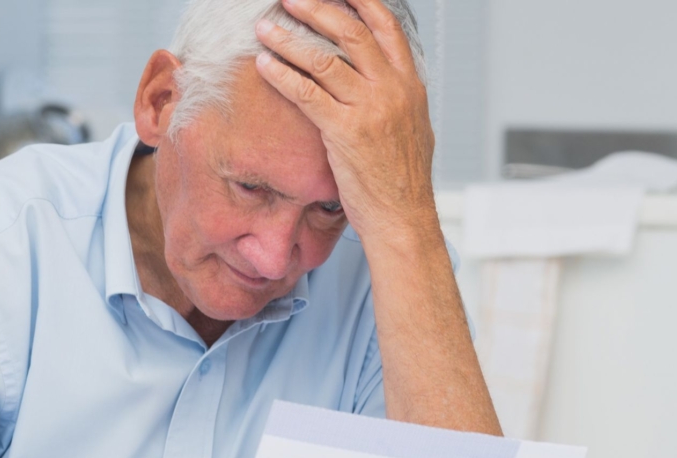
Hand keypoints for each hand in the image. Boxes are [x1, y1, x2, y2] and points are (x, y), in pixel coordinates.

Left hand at [254, 0, 436, 241]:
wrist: (403, 218)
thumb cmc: (402, 181)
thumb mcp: (413, 129)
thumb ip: (398, 100)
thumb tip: (386, 82)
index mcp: (410, 85)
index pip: (386, 27)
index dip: (360, 2)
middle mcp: (393, 89)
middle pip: (351, 32)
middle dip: (316, 9)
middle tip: (289, 0)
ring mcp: (370, 109)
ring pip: (325, 59)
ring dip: (289, 39)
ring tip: (265, 28)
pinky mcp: (346, 132)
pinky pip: (307, 93)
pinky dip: (282, 75)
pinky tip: (264, 65)